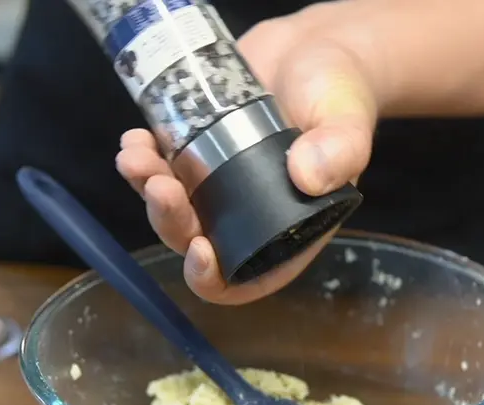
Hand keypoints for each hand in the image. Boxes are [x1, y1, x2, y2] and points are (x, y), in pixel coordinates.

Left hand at [116, 2, 378, 304]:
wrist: (315, 47)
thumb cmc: (341, 91)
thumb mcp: (348, 119)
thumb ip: (340, 150)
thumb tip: (308, 177)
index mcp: (287, 230)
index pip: (244, 278)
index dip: (214, 277)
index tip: (199, 249)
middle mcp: (247, 217)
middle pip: (195, 241)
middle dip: (170, 221)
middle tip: (159, 185)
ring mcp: (216, 187)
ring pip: (170, 208)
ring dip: (145, 189)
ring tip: (135, 154)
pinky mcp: (196, 154)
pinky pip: (160, 170)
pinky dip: (142, 160)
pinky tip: (137, 137)